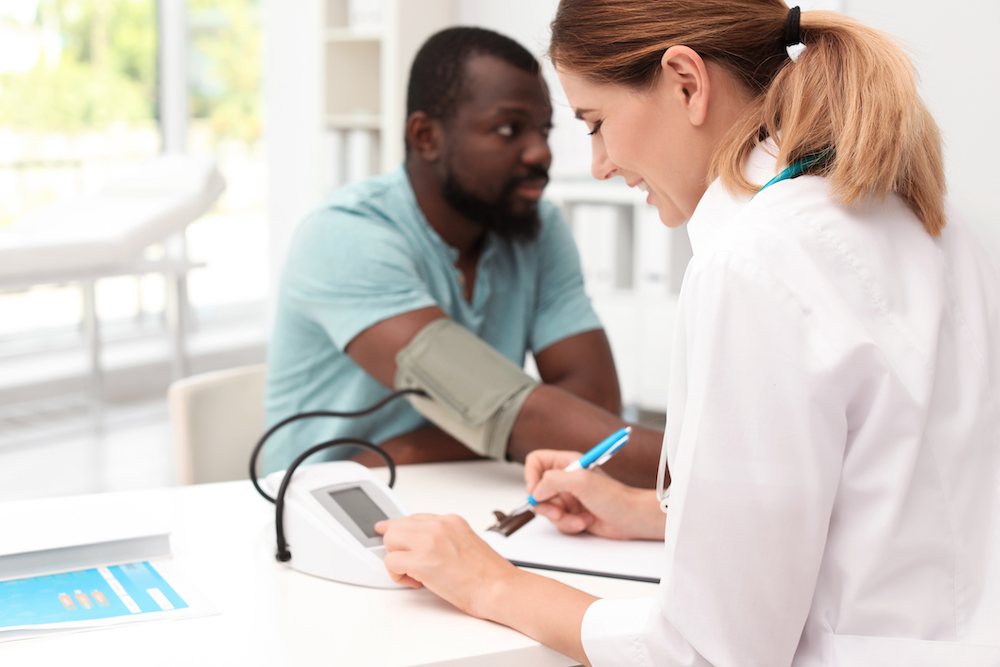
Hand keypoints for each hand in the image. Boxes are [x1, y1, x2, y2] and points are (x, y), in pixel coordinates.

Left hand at [375, 514, 518, 618]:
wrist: (499, 588)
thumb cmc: (489, 574)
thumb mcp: (467, 542)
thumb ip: (445, 539)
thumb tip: (425, 547)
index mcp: (451, 521)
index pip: (414, 518)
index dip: (400, 529)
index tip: (388, 530)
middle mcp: (439, 526)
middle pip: (397, 526)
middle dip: (397, 546)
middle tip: (407, 563)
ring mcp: (429, 540)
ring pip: (390, 540)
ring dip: (396, 559)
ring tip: (414, 573)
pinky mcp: (421, 560)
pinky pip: (391, 562)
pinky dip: (397, 575)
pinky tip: (415, 581)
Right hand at [525, 449, 664, 540]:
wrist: (631, 518)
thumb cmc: (614, 496)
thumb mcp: (582, 482)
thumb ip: (553, 481)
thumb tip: (535, 491)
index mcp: (566, 462)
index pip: (536, 461)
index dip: (531, 475)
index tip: (535, 490)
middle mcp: (565, 478)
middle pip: (536, 490)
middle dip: (546, 505)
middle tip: (557, 511)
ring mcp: (567, 497)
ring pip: (546, 509)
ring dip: (562, 518)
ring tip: (579, 518)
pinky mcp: (571, 513)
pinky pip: (557, 521)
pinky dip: (570, 524)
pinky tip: (585, 521)